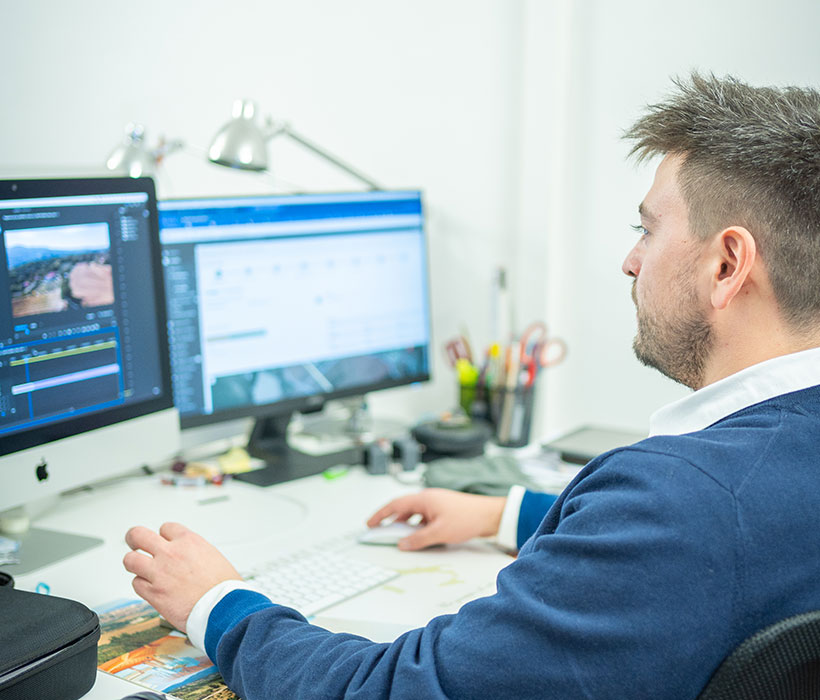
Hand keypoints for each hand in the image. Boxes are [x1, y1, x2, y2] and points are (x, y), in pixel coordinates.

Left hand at [123, 522, 241, 631]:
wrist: (223, 608)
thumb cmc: (223, 586)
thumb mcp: (213, 556)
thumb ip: (194, 552)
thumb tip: (187, 555)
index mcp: (189, 541)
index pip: (165, 528)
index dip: (164, 536)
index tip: (164, 542)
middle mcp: (171, 553)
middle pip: (138, 535)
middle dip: (134, 538)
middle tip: (135, 543)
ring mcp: (159, 573)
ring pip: (130, 560)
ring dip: (134, 563)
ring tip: (139, 568)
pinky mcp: (153, 593)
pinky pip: (136, 584)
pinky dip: (142, 585)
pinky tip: (150, 588)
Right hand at [367, 488, 506, 550]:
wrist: (490, 515)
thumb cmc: (467, 518)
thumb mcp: (439, 532)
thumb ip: (418, 539)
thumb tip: (402, 544)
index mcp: (424, 499)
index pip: (395, 505)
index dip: (381, 514)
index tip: (370, 524)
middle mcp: (428, 499)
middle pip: (403, 509)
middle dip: (392, 521)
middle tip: (381, 533)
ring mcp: (436, 504)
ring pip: (414, 514)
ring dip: (406, 525)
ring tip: (401, 538)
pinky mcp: (444, 510)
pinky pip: (424, 518)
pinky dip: (418, 526)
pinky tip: (420, 537)